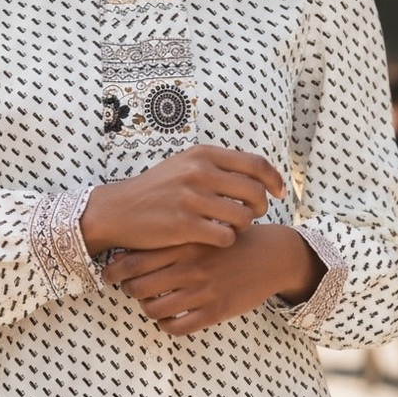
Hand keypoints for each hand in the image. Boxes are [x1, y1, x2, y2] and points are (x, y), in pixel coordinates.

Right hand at [80, 145, 285, 255]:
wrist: (118, 210)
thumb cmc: (155, 190)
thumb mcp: (184, 166)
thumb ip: (216, 166)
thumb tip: (254, 173)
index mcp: (203, 155)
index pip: (255, 164)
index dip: (274, 179)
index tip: (279, 192)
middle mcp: (199, 172)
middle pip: (254, 192)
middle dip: (260, 207)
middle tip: (252, 215)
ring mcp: (192, 198)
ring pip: (243, 217)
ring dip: (243, 227)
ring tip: (231, 228)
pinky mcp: (185, 225)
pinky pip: (226, 237)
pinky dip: (227, 241)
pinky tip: (216, 240)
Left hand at [102, 224, 323, 335]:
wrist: (270, 255)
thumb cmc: (228, 240)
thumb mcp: (200, 230)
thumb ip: (169, 239)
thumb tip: (126, 251)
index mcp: (184, 243)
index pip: (136, 259)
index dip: (114, 269)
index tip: (108, 272)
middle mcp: (190, 267)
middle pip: (138, 286)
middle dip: (126, 289)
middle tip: (127, 287)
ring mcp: (203, 291)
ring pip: (154, 309)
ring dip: (146, 308)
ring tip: (149, 302)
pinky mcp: (216, 311)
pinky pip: (178, 327)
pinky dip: (166, 324)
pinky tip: (169, 317)